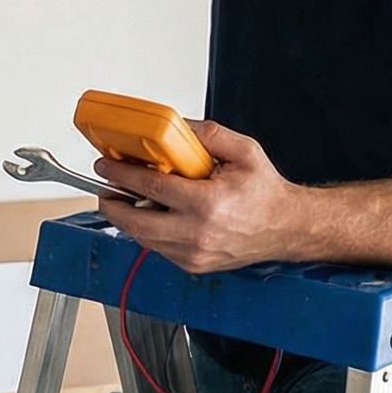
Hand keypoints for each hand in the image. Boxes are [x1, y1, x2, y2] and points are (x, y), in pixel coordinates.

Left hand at [96, 120, 311, 272]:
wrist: (286, 228)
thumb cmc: (266, 192)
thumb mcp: (244, 151)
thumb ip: (207, 135)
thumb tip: (176, 127)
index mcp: (208, 203)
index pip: (150, 186)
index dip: (121, 174)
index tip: (106, 165)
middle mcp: (198, 233)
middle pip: (134, 221)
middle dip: (112, 203)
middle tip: (105, 187)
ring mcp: (194, 254)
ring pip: (142, 238)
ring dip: (127, 218)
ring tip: (123, 199)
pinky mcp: (193, 265)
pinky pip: (158, 249)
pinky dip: (147, 232)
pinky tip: (150, 214)